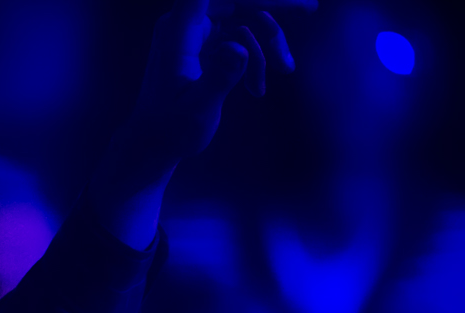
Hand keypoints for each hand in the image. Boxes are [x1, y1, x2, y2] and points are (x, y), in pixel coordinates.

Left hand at [90, 0, 312, 246]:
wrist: (154, 145)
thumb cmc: (171, 130)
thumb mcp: (198, 108)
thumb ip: (218, 77)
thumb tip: (237, 49)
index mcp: (179, 31)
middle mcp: (185, 26)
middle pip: (235, 1)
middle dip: (272, 6)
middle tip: (310, 8)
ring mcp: (194, 35)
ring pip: (243, 19)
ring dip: (267, 43)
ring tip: (284, 70)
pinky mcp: (203, 47)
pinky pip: (238, 38)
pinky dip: (254, 59)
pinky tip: (257, 90)